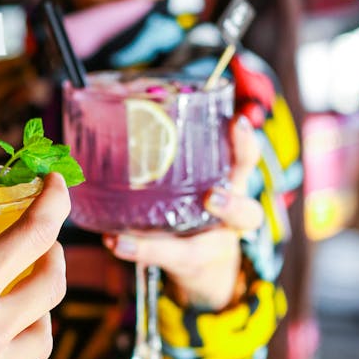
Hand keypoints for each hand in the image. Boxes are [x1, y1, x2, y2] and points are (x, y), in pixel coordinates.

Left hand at [104, 116, 263, 310]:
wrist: (206, 265)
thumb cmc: (198, 201)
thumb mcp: (198, 172)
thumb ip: (176, 145)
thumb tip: (116, 93)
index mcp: (232, 185)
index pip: (247, 161)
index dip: (246, 144)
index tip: (237, 123)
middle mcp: (227, 220)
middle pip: (245, 214)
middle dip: (230, 205)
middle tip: (212, 197)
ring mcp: (205, 247)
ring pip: (191, 251)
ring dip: (156, 245)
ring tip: (124, 239)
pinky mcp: (180, 263)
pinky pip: (158, 260)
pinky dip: (134, 250)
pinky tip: (112, 241)